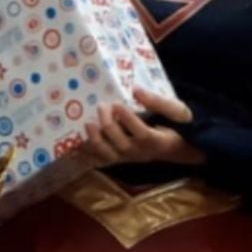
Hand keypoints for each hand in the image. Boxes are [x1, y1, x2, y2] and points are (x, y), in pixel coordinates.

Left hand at [79, 88, 202, 169]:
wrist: (176, 146)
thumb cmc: (177, 125)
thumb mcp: (177, 111)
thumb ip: (158, 102)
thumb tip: (136, 90)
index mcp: (157, 141)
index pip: (142, 134)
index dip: (129, 121)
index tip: (118, 104)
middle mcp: (141, 152)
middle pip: (122, 145)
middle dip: (109, 126)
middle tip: (102, 106)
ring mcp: (129, 158)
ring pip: (110, 156)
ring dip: (96, 141)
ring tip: (88, 124)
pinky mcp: (120, 159)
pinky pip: (101, 161)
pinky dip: (86, 155)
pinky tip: (74, 145)